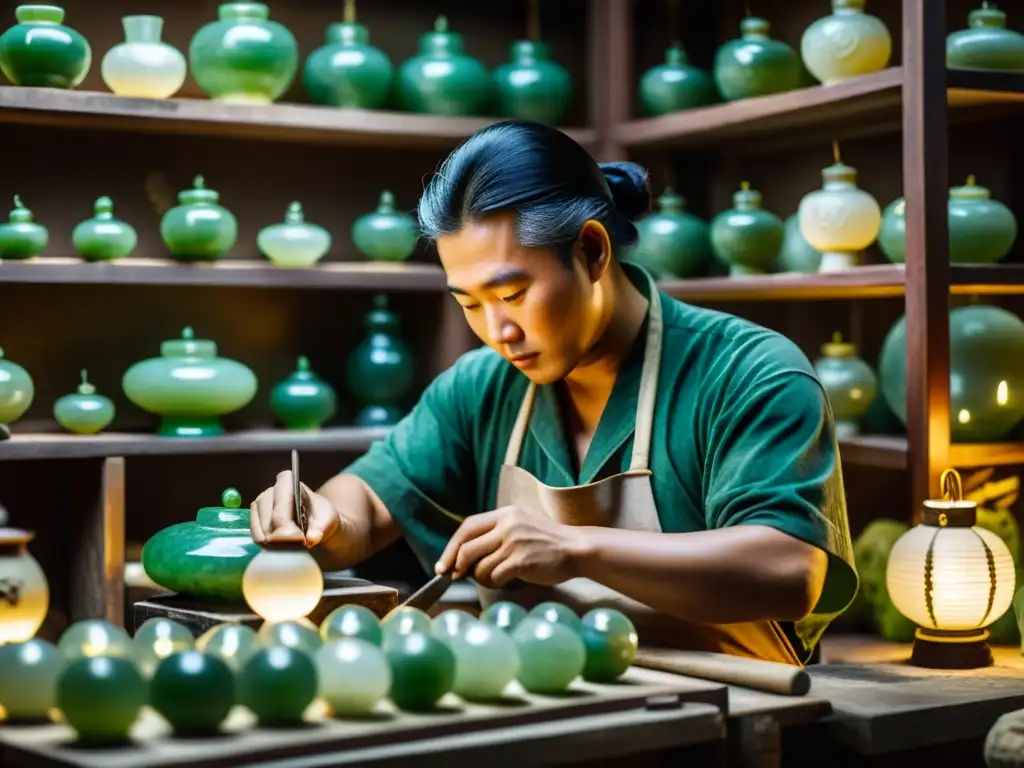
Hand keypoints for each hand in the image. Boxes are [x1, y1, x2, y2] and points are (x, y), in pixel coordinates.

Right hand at [249, 470, 342, 547]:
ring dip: (273, 541)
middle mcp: (270, 491)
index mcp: (289, 483)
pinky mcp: (254, 518)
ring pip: (260, 528)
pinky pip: (255, 534)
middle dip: (281, 535)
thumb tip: (312, 538)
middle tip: (295, 546)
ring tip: (289, 547)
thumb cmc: (321, 517)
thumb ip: (321, 528)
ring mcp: (260, 504)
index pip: (281, 503)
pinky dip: (266, 544)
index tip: (297, 537)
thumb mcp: (327, 520)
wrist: (315, 524)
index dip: (286, 522)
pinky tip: (278, 547)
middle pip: (270, 517)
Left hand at [434, 506, 584, 587]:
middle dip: (457, 566)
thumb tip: (463, 556)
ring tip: (497, 577)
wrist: (577, 549)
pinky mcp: (520, 561)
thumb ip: (496, 533)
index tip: (443, 564)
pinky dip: (496, 583)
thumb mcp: (521, 525)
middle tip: (457, 576)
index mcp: (505, 514)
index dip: (451, 547)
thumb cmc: (548, 542)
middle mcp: (507, 525)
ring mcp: (514, 542)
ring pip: (479, 567)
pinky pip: (494, 577)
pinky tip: (509, 580)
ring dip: (482, 578)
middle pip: (467, 548)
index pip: (467, 527)